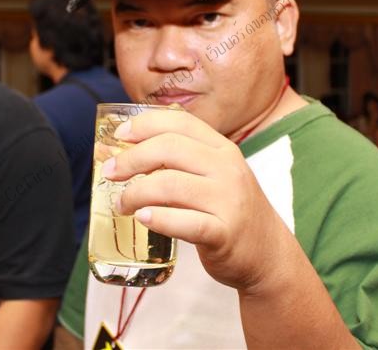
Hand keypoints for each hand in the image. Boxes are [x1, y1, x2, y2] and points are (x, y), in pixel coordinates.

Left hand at [102, 109, 288, 291]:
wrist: (267, 254)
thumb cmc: (228, 211)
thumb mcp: (214, 175)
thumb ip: (178, 160)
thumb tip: (119, 150)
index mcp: (222, 149)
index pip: (179, 122)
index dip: (144, 124)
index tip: (119, 137)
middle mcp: (227, 169)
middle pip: (169, 148)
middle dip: (131, 158)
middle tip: (110, 172)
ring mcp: (228, 200)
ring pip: (170, 184)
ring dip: (136, 193)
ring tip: (122, 204)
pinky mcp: (224, 233)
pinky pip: (186, 222)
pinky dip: (159, 219)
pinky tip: (143, 218)